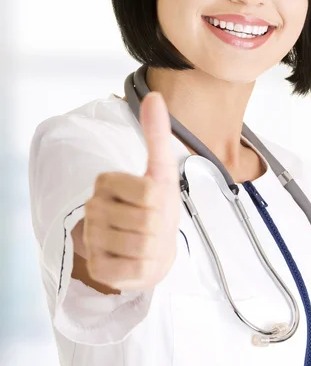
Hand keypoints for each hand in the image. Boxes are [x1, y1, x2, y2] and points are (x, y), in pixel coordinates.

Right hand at [83, 91, 180, 291]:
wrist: (152, 248)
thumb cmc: (157, 206)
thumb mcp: (161, 169)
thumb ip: (156, 133)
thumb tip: (153, 95)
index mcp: (105, 181)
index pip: (150, 191)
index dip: (162, 200)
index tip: (153, 201)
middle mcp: (93, 209)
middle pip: (149, 220)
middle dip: (161, 226)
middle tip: (154, 226)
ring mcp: (93, 240)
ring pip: (143, 246)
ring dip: (155, 248)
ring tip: (148, 242)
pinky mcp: (98, 269)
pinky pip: (134, 270)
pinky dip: (145, 268)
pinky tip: (137, 259)